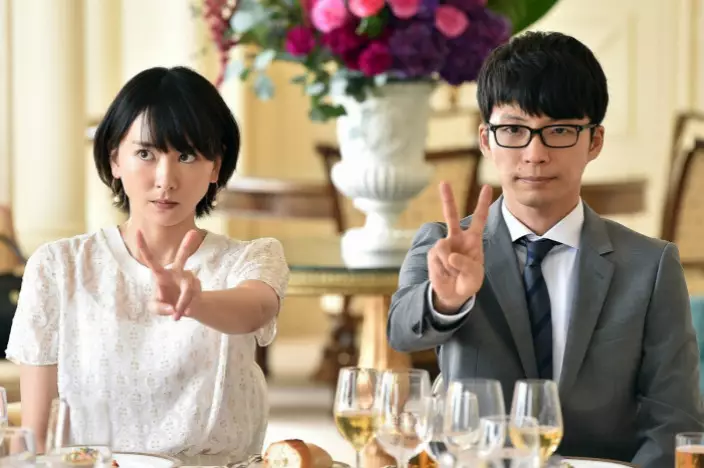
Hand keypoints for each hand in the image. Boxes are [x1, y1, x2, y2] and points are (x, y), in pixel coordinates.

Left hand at [137, 229, 202, 320]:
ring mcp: (189, 277)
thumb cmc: (166, 303)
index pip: (150, 259)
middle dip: (187, 246)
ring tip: (179, 315)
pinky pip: (193, 297)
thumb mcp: (155, 308)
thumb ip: (159, 308)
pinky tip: (185, 311)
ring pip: (187, 289)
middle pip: (182, 257)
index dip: (144, 246)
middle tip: (193, 232)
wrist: (184, 308)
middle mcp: (176, 271)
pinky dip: (187, 307)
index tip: (138, 231)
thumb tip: (172, 309)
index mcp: (160, 274)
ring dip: (183, 303)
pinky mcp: (198, 285)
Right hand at [428, 182, 492, 313]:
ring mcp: (444, 245)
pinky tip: (445, 272)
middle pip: (452, 216)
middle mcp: (457, 238)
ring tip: (453, 272)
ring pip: (443, 246)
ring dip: (450, 263)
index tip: (487, 186)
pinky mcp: (433, 254)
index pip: (479, 219)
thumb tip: (451, 255)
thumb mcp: (474, 276)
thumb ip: (466, 264)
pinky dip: (442, 267)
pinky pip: (437, 257)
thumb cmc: (468, 282)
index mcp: (473, 240)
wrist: (452, 295)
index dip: (482, 203)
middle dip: (447, 199)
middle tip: (444, 182)